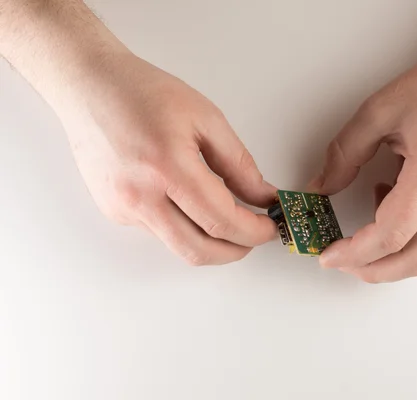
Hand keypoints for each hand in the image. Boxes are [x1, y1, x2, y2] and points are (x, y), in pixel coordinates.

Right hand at [56, 53, 275, 264]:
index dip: (253, 232)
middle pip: (198, 250)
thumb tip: (261, 196)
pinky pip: (159, 232)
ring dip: (210, 241)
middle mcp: (140, 196)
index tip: (270, 227)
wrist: (90, 88)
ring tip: (228, 218)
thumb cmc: (145, 93)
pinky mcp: (114, 212)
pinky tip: (189, 202)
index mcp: (168, 167)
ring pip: (178, 245)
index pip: (220, 220)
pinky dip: (184, 226)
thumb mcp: (207, 118)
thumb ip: (239, 164)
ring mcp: (123, 208)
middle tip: (254, 235)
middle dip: (235, 250)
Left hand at [309, 48, 416, 282]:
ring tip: (368, 217)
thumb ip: (344, 154)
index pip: (391, 235)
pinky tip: (395, 198)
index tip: (329, 255)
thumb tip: (321, 186)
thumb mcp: (379, 111)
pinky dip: (411, 231)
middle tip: (343, 261)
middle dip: (373, 270)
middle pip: (415, 260)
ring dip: (392, 249)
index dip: (355, 252)